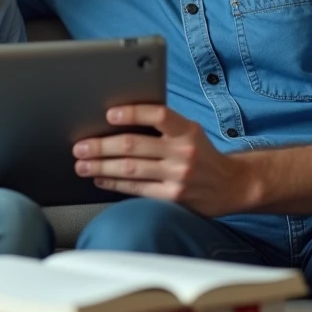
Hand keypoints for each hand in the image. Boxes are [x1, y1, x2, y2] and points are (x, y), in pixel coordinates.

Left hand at [72, 104, 249, 216]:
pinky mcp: (173, 197)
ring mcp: (178, 177)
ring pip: (130, 169)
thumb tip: (119, 120)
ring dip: (101, 166)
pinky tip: (100, 179)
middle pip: (134, 146)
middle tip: (80, 146)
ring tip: (81, 164)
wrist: (231, 185)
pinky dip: (114, 183)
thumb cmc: (202, 153)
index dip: (132, 113)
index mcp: (187, 130)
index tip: (109, 113)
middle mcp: (184, 152)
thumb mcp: (190, 131)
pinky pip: (137, 188)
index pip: (159, 115)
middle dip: (101, 146)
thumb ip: (163, 126)